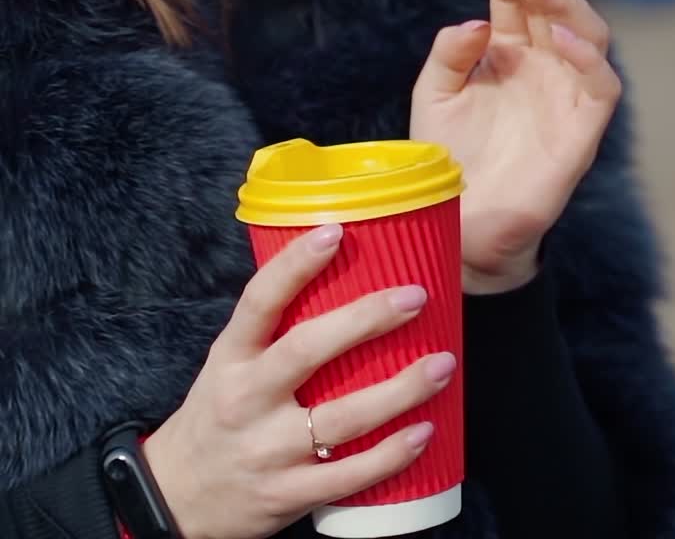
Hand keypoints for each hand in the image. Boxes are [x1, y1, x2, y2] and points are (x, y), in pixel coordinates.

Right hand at [142, 226, 456, 538]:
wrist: (176, 499)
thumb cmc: (222, 411)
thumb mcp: (232, 362)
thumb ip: (279, 325)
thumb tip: (351, 266)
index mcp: (232, 357)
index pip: (259, 301)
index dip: (294, 264)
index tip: (335, 231)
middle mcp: (246, 399)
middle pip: (307, 350)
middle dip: (366, 320)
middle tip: (416, 295)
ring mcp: (267, 450)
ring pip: (341, 418)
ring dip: (400, 391)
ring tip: (443, 364)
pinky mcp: (287, 494)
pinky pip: (347, 476)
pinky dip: (390, 455)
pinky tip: (425, 430)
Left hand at [411, 0, 621, 294]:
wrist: (458, 226)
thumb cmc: (447, 161)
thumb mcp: (433, 97)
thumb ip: (450, 56)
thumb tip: (480, 21)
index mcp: (508, 51)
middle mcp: (543, 65)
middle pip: (551, 6)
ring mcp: (567, 94)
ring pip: (588, 32)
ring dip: (564, 4)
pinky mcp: (584, 130)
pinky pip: (603, 85)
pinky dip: (587, 56)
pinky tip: (555, 38)